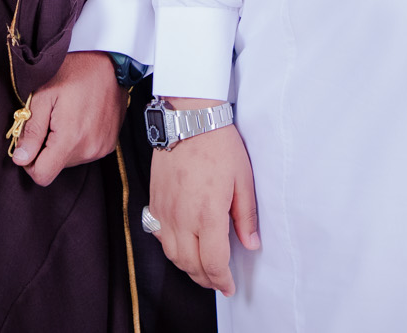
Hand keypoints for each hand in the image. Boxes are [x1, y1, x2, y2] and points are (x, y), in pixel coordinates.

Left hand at [9, 50, 125, 185]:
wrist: (107, 60)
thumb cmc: (73, 72)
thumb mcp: (43, 96)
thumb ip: (31, 131)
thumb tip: (20, 159)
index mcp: (70, 139)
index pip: (42, 175)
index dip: (29, 163)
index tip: (29, 143)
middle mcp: (90, 149)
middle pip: (56, 167)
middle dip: (47, 148)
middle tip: (50, 120)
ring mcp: (102, 147)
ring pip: (70, 160)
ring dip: (63, 144)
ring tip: (66, 116)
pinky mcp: (110, 144)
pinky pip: (86, 152)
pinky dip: (78, 141)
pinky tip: (80, 118)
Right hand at [148, 98, 259, 296]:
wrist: (189, 119)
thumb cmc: (219, 145)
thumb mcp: (243, 179)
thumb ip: (246, 216)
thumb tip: (251, 244)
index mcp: (208, 214)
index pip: (213, 263)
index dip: (222, 280)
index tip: (229, 286)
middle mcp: (182, 217)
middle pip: (191, 264)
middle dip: (206, 279)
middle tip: (218, 283)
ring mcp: (165, 211)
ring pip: (172, 254)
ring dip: (188, 267)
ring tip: (203, 269)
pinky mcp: (155, 202)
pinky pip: (160, 237)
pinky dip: (172, 249)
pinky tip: (183, 247)